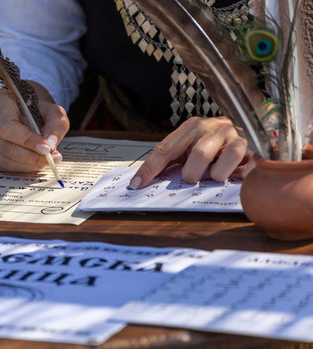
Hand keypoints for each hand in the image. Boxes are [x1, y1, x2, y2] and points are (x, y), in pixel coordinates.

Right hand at [0, 82, 68, 171]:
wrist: (23, 113)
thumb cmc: (37, 111)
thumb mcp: (53, 112)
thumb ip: (56, 125)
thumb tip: (50, 144)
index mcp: (0, 102)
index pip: (8, 126)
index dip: (27, 140)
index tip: (46, 149)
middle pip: (6, 146)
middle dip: (31, 157)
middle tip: (50, 159)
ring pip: (3, 160)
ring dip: (27, 165)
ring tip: (45, 161)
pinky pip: (1, 166)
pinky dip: (20, 168)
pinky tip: (32, 163)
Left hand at [129, 116, 252, 188]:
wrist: (248, 125)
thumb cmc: (213, 142)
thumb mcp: (189, 146)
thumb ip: (171, 161)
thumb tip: (144, 182)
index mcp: (190, 127)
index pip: (164, 149)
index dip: (149, 169)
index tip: (136, 185)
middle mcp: (211, 127)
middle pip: (197, 156)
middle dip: (192, 174)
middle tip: (194, 177)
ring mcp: (232, 136)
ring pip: (219, 166)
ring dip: (214, 176)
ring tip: (216, 174)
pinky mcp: (250, 148)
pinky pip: (241, 170)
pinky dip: (234, 177)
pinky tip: (235, 173)